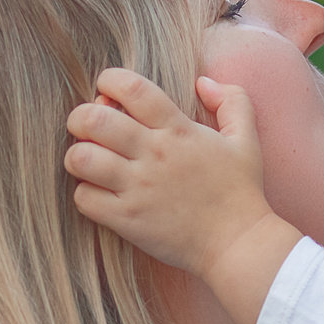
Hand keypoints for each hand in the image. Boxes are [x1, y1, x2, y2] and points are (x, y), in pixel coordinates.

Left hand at [66, 69, 280, 277]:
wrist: (238, 243)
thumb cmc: (241, 191)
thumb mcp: (246, 138)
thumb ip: (232, 100)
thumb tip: (203, 82)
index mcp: (178, 129)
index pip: (132, 88)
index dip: (110, 80)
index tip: (107, 89)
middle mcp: (155, 154)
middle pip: (94, 120)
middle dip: (81, 117)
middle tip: (86, 127)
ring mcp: (138, 188)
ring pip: (82, 158)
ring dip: (77, 155)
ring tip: (87, 161)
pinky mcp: (128, 219)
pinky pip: (85, 198)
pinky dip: (84, 193)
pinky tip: (98, 192)